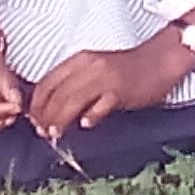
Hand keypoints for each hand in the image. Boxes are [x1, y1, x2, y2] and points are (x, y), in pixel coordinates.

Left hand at [27, 35, 189, 138]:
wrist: (160, 60)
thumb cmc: (127, 69)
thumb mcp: (95, 71)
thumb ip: (75, 86)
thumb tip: (53, 111)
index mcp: (79, 60)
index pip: (47, 82)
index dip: (37, 104)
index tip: (34, 121)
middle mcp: (89, 66)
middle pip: (57, 93)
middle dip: (45, 115)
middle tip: (42, 132)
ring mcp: (105, 77)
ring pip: (72, 100)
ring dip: (61, 119)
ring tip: (55, 134)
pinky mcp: (121, 89)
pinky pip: (100, 105)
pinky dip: (90, 116)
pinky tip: (86, 125)